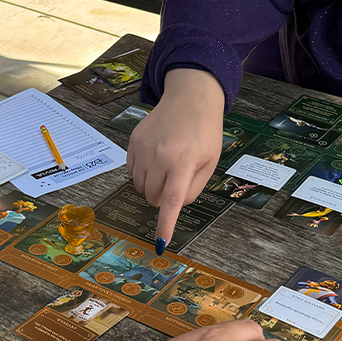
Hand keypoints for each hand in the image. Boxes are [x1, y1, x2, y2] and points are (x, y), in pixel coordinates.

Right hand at [127, 68, 224, 250]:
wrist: (189, 98)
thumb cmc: (204, 131)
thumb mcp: (209, 161)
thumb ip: (194, 188)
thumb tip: (175, 205)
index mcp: (183, 162)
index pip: (172, 200)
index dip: (166, 224)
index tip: (160, 242)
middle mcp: (160, 156)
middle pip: (152, 197)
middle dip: (162, 198)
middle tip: (175, 182)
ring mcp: (144, 148)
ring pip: (139, 186)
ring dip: (151, 186)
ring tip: (166, 168)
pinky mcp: (133, 142)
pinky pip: (131, 171)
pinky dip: (142, 173)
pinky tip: (155, 159)